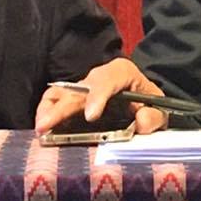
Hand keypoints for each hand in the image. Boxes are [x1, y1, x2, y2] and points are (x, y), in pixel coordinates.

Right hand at [34, 58, 169, 134]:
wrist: (145, 99)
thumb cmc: (150, 102)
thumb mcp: (160, 109)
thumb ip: (155, 116)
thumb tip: (142, 122)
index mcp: (122, 72)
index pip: (107, 80)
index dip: (97, 97)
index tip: (90, 116)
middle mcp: (99, 76)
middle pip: (77, 89)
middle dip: (61, 108)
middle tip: (46, 126)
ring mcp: (84, 86)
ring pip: (61, 91)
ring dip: (48, 108)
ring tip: (40, 128)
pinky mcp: (75, 98)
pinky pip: (56, 99)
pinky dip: (47, 111)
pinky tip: (42, 127)